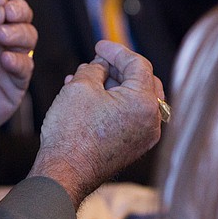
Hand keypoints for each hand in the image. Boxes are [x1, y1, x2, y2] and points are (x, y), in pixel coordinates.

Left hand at [0, 0, 36, 154]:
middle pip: (18, 14)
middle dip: (18, 9)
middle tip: (8, 13)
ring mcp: (6, 59)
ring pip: (28, 36)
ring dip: (19, 32)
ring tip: (2, 36)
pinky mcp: (15, 83)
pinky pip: (26, 66)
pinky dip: (19, 60)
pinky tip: (5, 60)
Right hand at [28, 41, 163, 207]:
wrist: (65, 173)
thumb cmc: (72, 132)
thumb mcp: (80, 86)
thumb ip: (95, 68)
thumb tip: (101, 65)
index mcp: (144, 102)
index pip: (137, 64)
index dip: (116, 51)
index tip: (98, 45)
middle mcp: (152, 121)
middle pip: (141, 81)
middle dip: (118, 68)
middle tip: (97, 60)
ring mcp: (144, 137)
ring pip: (134, 98)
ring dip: (112, 85)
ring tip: (85, 78)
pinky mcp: (133, 147)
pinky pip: (129, 115)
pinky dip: (113, 103)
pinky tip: (89, 97)